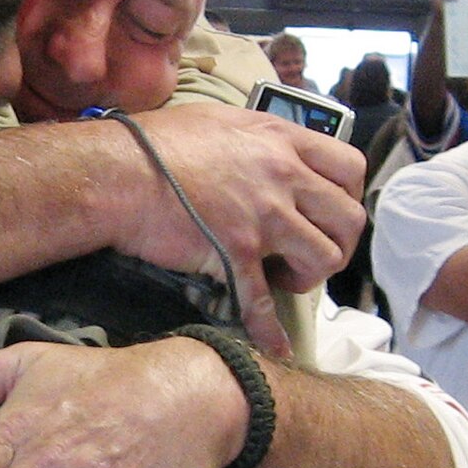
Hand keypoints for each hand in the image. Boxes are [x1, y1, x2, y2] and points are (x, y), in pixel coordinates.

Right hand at [108, 107, 366, 357]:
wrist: (117, 174)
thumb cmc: (155, 143)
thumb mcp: (220, 120)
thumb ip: (256, 135)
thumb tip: (267, 149)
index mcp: (281, 140)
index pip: (350, 166)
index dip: (348, 194)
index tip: (329, 211)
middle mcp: (282, 175)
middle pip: (349, 218)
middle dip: (339, 243)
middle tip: (312, 253)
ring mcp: (264, 215)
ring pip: (324, 258)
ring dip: (311, 276)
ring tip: (286, 278)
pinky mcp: (236, 251)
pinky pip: (264, 300)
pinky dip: (272, 330)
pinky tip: (277, 348)